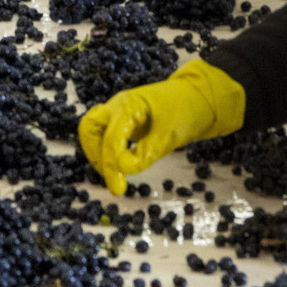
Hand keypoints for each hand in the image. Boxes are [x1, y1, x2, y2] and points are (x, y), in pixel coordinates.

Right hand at [78, 58, 245, 196]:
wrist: (198, 96)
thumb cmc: (186, 112)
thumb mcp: (169, 136)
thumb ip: (146, 153)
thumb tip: (123, 170)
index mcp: (128, 105)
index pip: (110, 139)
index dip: (111, 166)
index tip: (118, 190)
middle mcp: (118, 105)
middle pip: (89, 128)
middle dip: (95, 155)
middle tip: (112, 178)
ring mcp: (119, 110)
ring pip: (93, 130)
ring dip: (97, 153)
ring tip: (113, 174)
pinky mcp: (123, 119)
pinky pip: (104, 132)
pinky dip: (105, 149)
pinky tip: (118, 164)